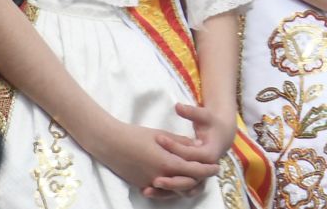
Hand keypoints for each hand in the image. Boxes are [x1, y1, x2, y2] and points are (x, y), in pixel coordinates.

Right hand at [87, 120, 218, 199]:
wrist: (110, 144)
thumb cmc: (136, 136)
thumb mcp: (163, 135)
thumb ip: (182, 143)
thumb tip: (198, 146)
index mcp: (168, 163)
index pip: (194, 170)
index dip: (207, 169)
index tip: (217, 166)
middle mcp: (160, 177)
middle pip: (187, 183)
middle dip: (201, 178)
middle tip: (211, 173)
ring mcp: (149, 183)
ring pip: (174, 190)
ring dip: (187, 185)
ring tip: (197, 178)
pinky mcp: (141, 184)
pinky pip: (161, 190)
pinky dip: (171, 188)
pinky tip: (177, 182)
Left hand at [150, 101, 235, 192]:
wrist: (223, 135)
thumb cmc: (212, 124)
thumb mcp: (204, 116)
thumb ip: (191, 112)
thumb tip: (178, 106)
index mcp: (210, 153)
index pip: (190, 153)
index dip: (174, 146)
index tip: (158, 139)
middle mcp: (206, 168)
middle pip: (187, 178)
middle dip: (171, 179)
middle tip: (153, 177)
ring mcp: (200, 176)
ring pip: (183, 189)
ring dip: (166, 190)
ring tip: (147, 189)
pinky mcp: (193, 180)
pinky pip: (179, 191)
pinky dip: (165, 193)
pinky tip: (148, 191)